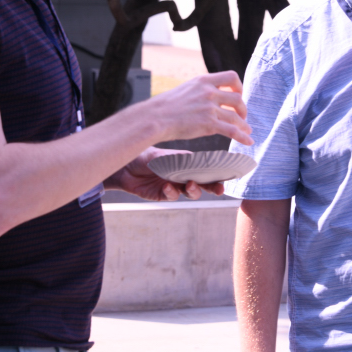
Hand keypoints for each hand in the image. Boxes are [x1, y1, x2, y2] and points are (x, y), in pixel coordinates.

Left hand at [103, 147, 224, 200]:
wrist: (124, 166)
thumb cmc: (145, 155)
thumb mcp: (164, 155)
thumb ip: (180, 159)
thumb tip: (196, 159)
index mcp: (186, 163)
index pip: (206, 169)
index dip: (217, 174)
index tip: (228, 175)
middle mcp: (182, 175)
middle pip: (203, 183)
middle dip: (213, 187)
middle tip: (219, 189)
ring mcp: (174, 186)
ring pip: (191, 192)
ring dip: (194, 190)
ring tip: (190, 185)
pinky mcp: (163, 195)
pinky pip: (172, 196)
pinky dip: (172, 192)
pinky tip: (167, 186)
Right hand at [145, 71, 252, 145]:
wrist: (155, 118)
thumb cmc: (165, 106)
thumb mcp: (185, 89)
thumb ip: (199, 91)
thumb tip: (207, 97)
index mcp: (203, 81)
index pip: (231, 76)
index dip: (238, 86)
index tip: (238, 94)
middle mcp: (209, 92)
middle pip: (237, 98)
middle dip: (242, 108)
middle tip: (241, 116)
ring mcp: (210, 108)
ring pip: (236, 116)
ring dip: (244, 125)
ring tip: (246, 130)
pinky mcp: (209, 124)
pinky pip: (232, 130)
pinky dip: (242, 137)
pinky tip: (248, 141)